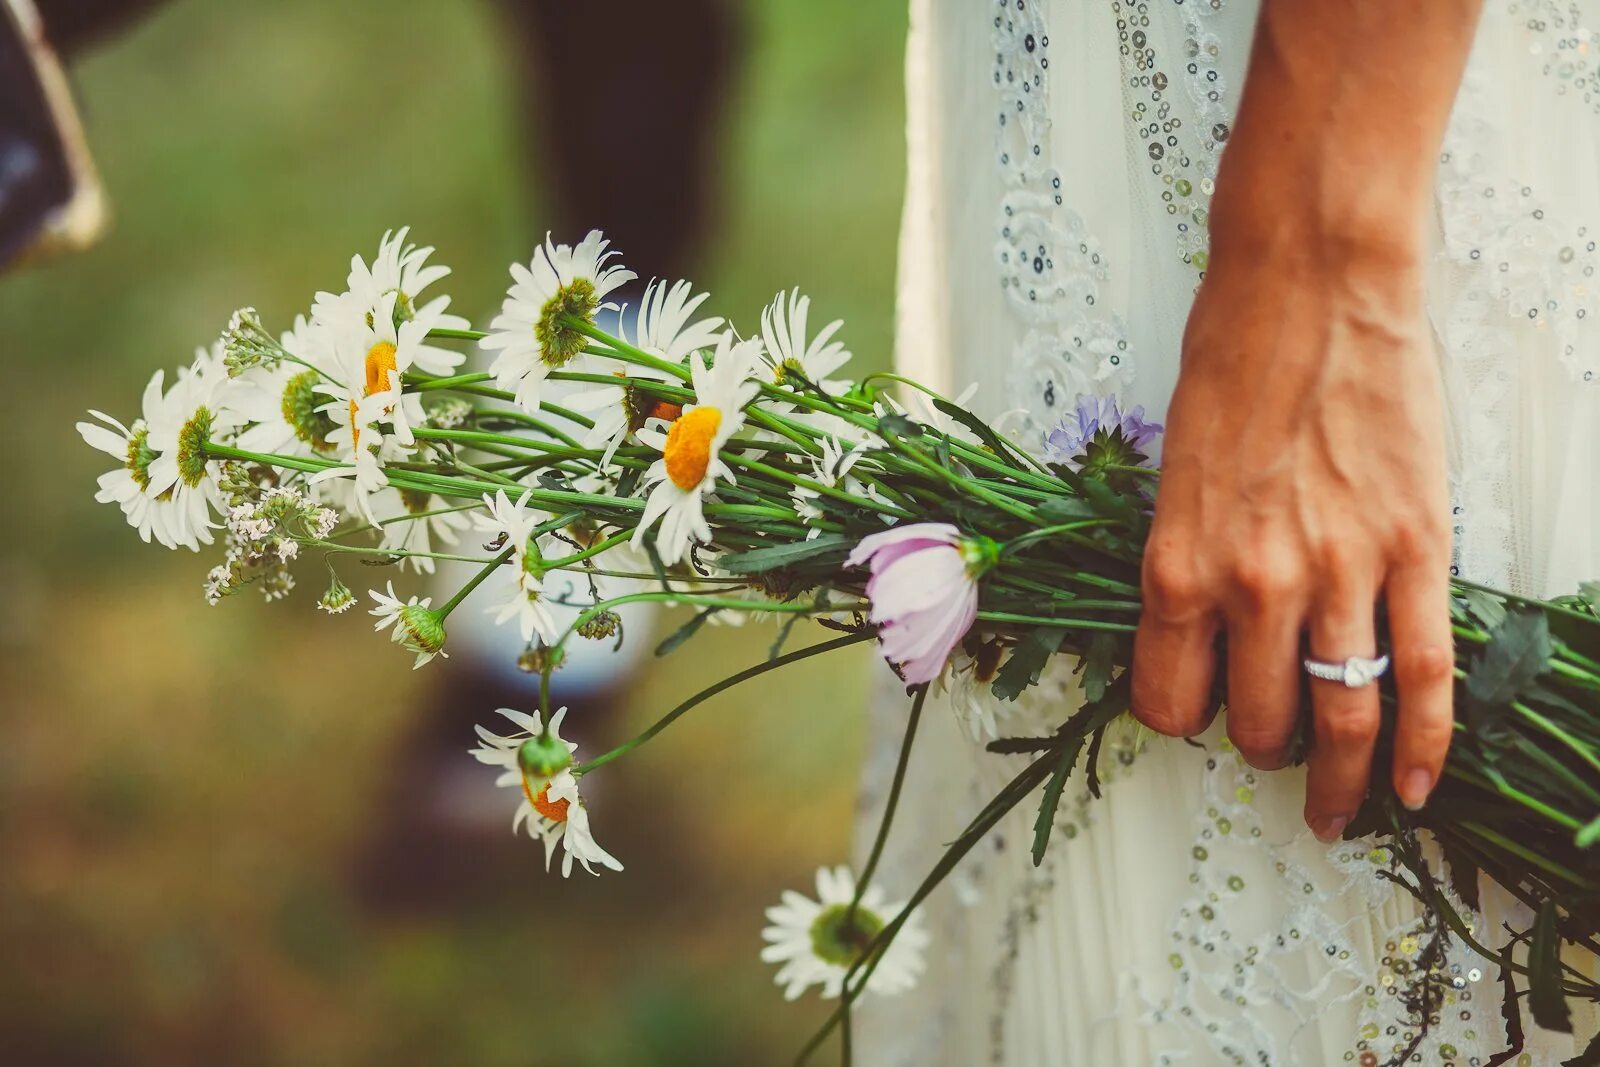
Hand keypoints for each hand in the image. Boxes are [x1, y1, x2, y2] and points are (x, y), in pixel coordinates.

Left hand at [1130, 233, 1454, 841]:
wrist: (1308, 283)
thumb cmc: (1230, 363)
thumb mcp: (1173, 476)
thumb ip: (1187, 562)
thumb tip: (1202, 633)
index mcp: (1175, 566)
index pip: (1167, 700)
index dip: (1182, 717)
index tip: (1198, 711)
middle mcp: (1251, 585)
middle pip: (1256, 720)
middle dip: (1259, 744)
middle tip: (1269, 743)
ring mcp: (1339, 571)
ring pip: (1340, 715)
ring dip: (1336, 777)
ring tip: (1336, 808)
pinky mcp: (1414, 549)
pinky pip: (1423, 674)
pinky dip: (1424, 745)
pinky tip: (1415, 788)